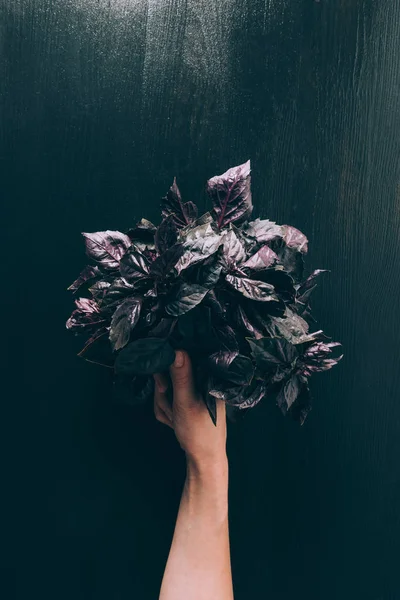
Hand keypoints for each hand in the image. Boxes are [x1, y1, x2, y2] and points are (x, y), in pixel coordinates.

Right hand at [153, 350, 226, 473]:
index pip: (186, 356)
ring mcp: (193, 390)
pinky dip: (166, 410)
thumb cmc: (199, 432)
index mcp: (208, 375)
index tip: (164, 381)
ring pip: (165, 387)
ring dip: (165, 404)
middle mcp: (202, 379)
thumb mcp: (187, 402)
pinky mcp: (186, 399)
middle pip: (170, 372)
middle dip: (164, 393)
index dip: (169, 363)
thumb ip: (181, 377)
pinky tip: (174, 421)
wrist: (203, 458)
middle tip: (172, 408)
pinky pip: (166, 398)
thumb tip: (177, 350)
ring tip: (175, 418)